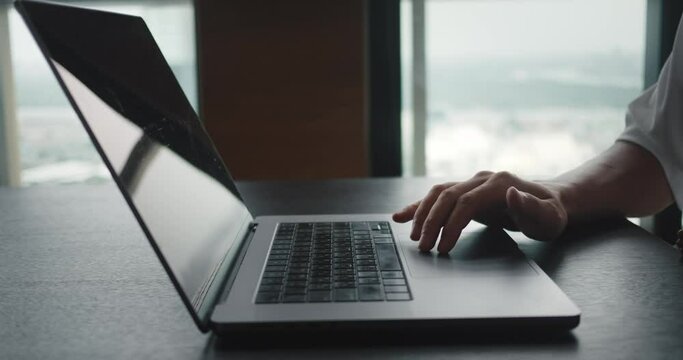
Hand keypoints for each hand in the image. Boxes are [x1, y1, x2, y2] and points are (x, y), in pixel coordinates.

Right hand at [392, 171, 568, 253]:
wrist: (549, 201)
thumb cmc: (550, 214)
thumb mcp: (549, 217)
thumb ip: (532, 207)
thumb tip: (513, 193)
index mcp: (499, 183)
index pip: (466, 202)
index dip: (452, 225)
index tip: (444, 247)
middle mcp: (482, 178)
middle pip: (447, 196)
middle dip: (431, 223)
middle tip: (423, 247)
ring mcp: (471, 182)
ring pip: (438, 193)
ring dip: (422, 214)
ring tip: (412, 237)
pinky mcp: (465, 191)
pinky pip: (438, 196)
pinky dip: (419, 206)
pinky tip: (401, 216)